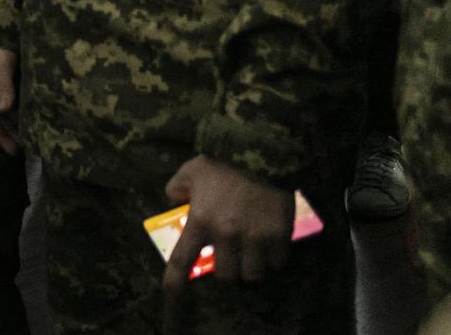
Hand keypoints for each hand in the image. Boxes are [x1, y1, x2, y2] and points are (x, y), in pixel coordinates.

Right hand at [0, 45, 20, 155]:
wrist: (5, 30)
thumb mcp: (2, 65)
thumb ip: (4, 88)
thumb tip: (3, 111)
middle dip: (0, 137)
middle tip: (14, 152)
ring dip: (9, 130)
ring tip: (22, 145)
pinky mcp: (3, 89)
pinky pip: (7, 109)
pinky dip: (14, 119)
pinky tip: (24, 128)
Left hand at [161, 155, 292, 295]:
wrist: (264, 154)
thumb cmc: (225, 164)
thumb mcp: (192, 170)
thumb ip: (177, 186)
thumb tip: (174, 200)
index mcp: (200, 221)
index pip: (183, 260)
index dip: (175, 282)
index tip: (171, 296)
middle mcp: (226, 235)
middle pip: (227, 276)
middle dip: (228, 270)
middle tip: (230, 258)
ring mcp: (254, 238)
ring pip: (253, 275)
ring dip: (252, 268)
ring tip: (251, 254)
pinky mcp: (279, 237)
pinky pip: (277, 263)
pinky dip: (274, 258)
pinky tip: (271, 245)